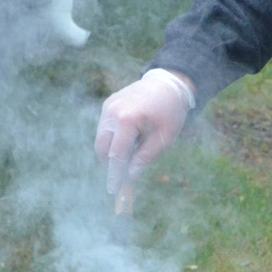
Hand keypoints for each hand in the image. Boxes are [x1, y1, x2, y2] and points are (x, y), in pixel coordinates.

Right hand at [95, 69, 195, 193]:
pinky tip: (133, 133)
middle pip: (102, 148)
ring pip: (101, 138)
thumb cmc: (170, 111)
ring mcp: (108, 106)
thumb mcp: (164, 138)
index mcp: (127, 120)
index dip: (115, 174)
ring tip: (137, 143)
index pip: (116, 155)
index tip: (114, 189)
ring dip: (113, 148)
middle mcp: (112, 112)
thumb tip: (130, 176)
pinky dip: (114, 136)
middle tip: (127, 168)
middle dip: (111, 162)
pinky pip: (105, 127)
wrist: (168, 83)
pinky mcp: (107, 104)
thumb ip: (146, 157)